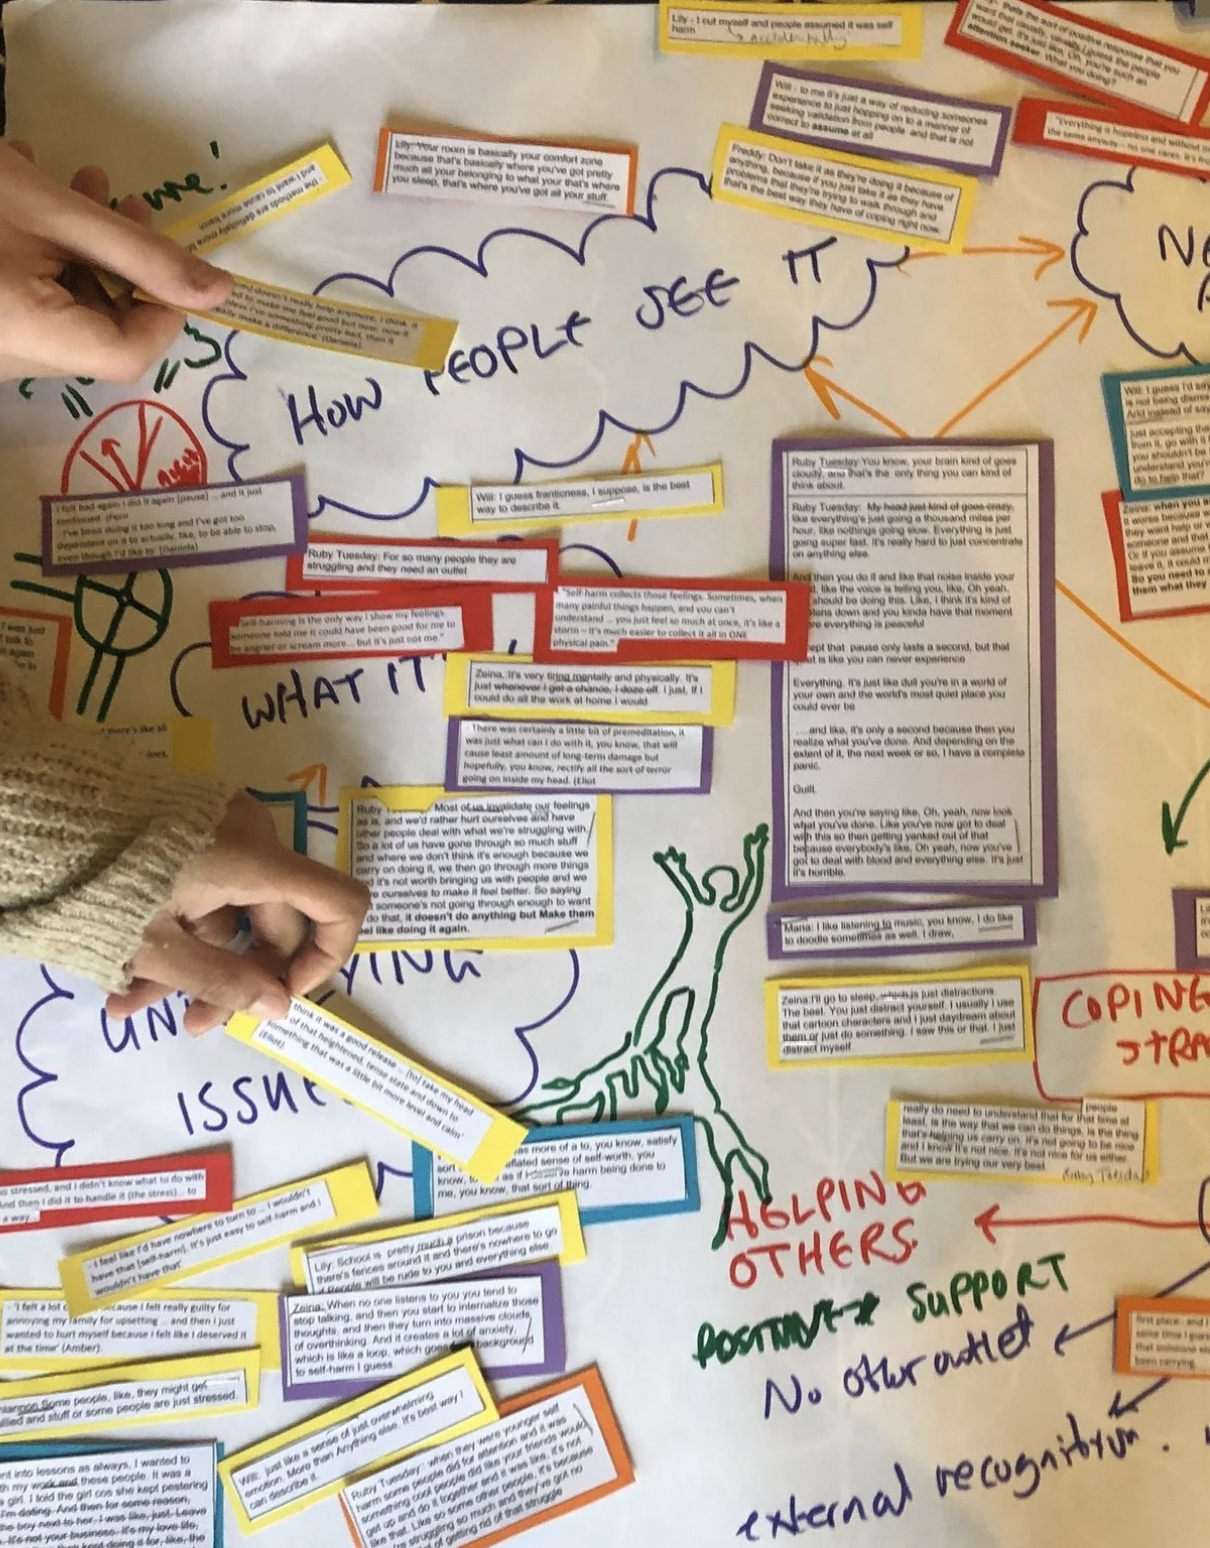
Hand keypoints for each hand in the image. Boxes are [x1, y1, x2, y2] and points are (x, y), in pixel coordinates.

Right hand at [0, 139, 231, 382]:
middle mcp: (11, 359)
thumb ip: (143, 256)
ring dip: (84, 247)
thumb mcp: (57, 212)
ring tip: (79, 181)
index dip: (165, 309)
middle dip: (121, 262)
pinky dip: (43, 253)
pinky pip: (26, 300)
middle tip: (121, 199)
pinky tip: (32, 192)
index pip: (132, 353)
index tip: (168, 256)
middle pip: (99, 329)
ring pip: (63, 307)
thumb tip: (222, 292)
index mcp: (36, 339)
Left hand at [104, 793, 369, 1035]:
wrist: (39, 815)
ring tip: (133, 1001)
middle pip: (271, 919)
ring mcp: (220, 827)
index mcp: (255, 859)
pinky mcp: (189, 827)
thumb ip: (225, 982)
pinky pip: (204, 888)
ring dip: (191, 962)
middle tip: (192, 1021)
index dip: (327, 955)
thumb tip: (280, 1008)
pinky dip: (177, 928)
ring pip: (228, 911)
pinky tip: (131, 971)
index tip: (285, 993)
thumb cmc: (102, 884)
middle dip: (235, 977)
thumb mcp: (156, 948)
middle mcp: (252, 835)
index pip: (339, 903)